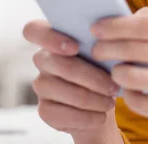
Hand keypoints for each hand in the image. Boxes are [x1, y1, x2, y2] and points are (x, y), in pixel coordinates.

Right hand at [22, 20, 122, 142]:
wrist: (104, 100)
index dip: (50, 38)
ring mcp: (41, 85)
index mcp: (55, 38)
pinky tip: (100, 115)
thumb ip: (103, 38)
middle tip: (113, 87)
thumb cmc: (106, 67)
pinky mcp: (44, 110)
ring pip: (66, 91)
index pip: (34, 30)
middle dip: (92, 77)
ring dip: (93, 99)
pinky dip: (88, 117)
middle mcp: (43, 60)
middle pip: (61, 65)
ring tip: (110, 102)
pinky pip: (64, 114)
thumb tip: (113, 33)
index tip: (75, 47)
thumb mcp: (107, 50)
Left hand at [91, 7, 147, 143]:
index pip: (146, 24)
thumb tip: (116, 19)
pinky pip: (138, 102)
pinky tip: (131, 90)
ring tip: (115, 71)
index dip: (115, 26)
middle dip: (107, 49)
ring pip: (132, 76)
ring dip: (116, 73)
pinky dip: (128, 95)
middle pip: (135, 48)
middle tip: (96, 50)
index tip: (96, 29)